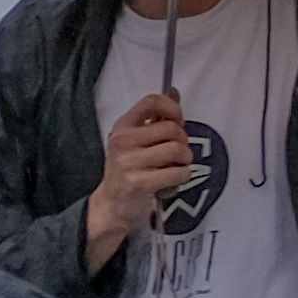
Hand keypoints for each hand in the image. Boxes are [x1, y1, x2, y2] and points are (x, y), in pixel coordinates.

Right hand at [82, 92, 203, 266]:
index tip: (178, 120)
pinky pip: (178, 173)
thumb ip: (154, 117)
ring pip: (177, 150)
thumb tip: (173, 92)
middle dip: (183, 140)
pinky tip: (174, 179)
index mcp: (123, 126)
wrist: (112, 205)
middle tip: (179, 151)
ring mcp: (131, 163)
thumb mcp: (134, 140)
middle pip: (171, 128)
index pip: (152, 101)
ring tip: (178, 165)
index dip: (173, 108)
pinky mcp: (141, 183)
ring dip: (185, 159)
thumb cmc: (127, 170)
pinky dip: (183, 176)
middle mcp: (124, 142)